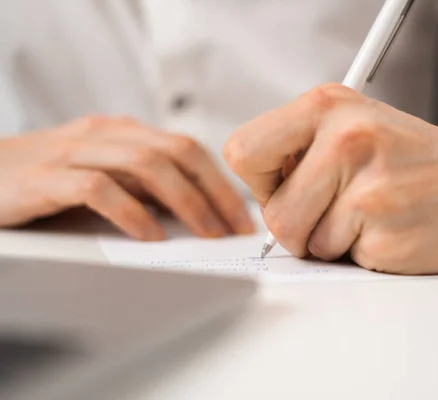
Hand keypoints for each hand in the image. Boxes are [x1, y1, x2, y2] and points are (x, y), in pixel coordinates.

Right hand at [0, 116, 253, 239]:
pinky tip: (150, 236)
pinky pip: (99, 189)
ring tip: (205, 233)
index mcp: (121, 132)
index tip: (242, 217)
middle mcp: (103, 134)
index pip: (187, 148)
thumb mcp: (103, 177)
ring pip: (146, 164)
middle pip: (176, 152)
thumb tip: (198, 211)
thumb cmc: (46, 183)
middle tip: (233, 229)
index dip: (220, 182)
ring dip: (185, 201)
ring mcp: (73, 152)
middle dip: (214, 192)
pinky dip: (131, 212)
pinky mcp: (44, 178)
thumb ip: (142, 186)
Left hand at [224, 83, 437, 274]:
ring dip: (333, 242)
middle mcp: (345, 139)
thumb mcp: (355, 124)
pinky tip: (392, 230)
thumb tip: (258, 188)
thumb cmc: (420, 159)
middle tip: (336, 210)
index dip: (262, 182)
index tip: (289, 186)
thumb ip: (299, 149)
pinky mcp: (385, 233)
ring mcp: (367, 188)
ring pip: (305, 244)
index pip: (242, 152)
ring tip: (371, 216)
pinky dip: (362, 255)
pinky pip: (343, 261)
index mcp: (328, 106)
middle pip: (274, 214)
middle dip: (299, 225)